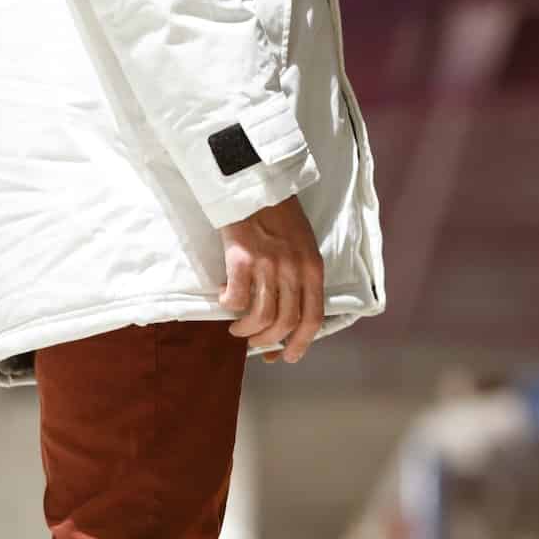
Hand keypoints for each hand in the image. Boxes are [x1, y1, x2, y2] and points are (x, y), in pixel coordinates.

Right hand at [218, 196, 324, 363]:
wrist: (254, 182)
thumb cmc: (278, 215)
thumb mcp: (303, 246)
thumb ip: (300, 278)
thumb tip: (288, 317)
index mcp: (313, 269)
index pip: (312, 318)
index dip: (300, 344)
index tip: (287, 356)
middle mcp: (294, 270)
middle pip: (285, 322)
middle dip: (268, 340)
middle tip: (255, 342)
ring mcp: (268, 265)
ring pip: (261, 316)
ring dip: (247, 330)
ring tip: (238, 328)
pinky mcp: (241, 258)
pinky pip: (237, 298)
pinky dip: (230, 306)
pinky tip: (225, 300)